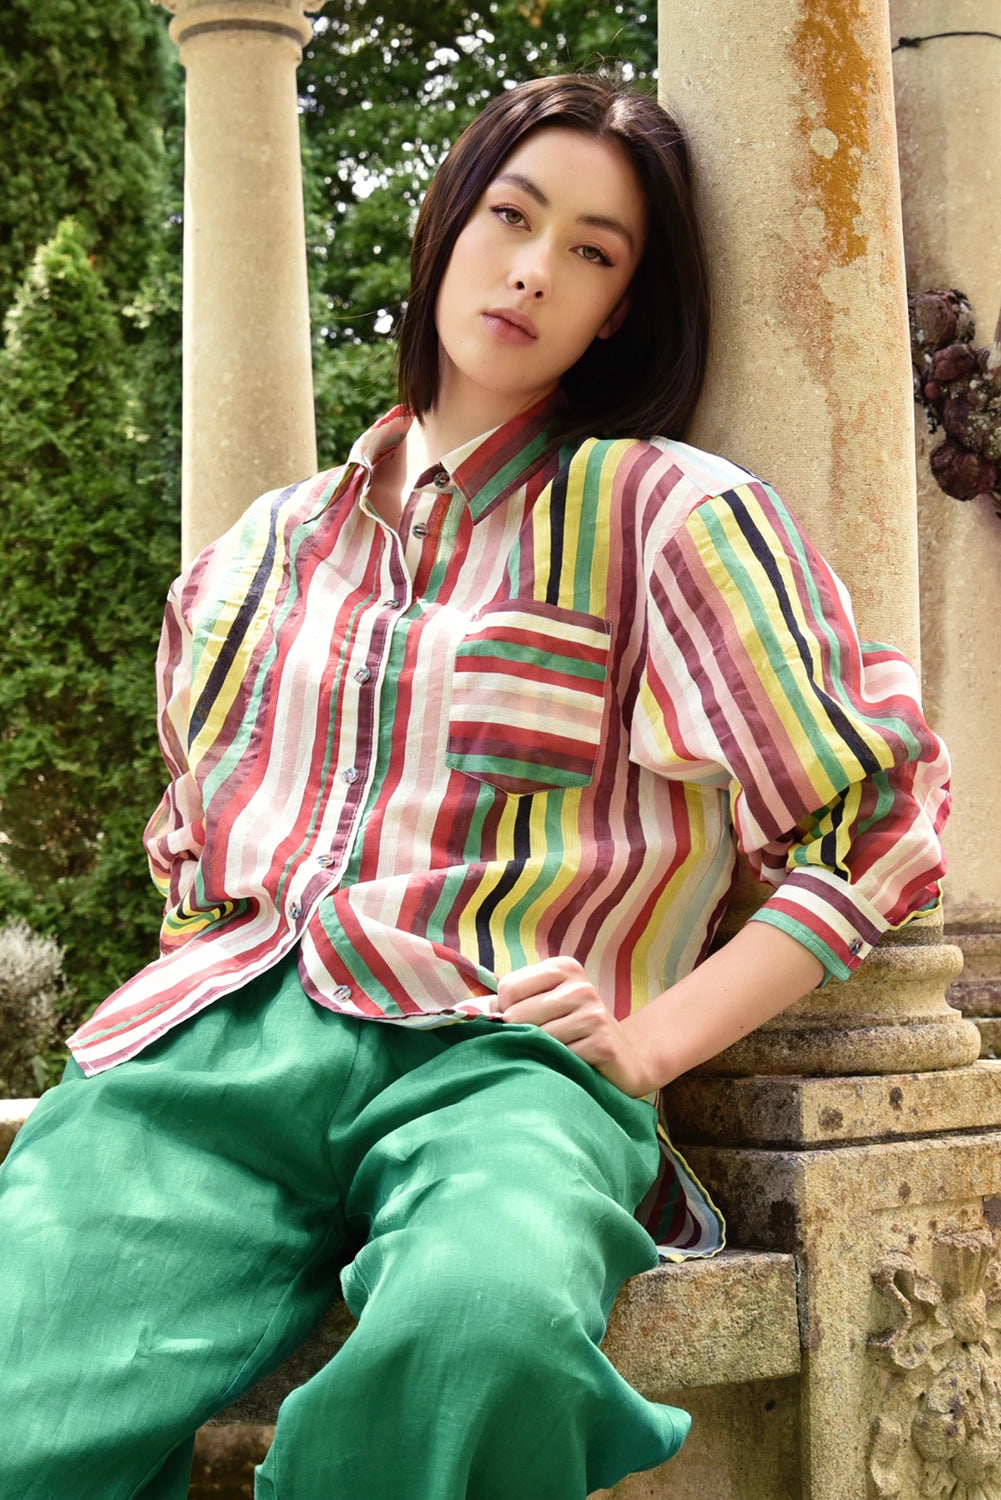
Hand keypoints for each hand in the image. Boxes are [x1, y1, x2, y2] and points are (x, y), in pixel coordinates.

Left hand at [496, 956, 659, 1097]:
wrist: (626, 1057)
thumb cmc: (574, 1030)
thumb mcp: (546, 1005)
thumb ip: (510, 1003)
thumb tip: (467, 1012)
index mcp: (563, 968)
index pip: (507, 988)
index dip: (505, 1013)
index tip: (523, 1023)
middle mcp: (579, 985)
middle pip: (517, 1014)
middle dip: (520, 1036)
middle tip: (541, 1044)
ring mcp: (594, 1012)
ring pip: (537, 1038)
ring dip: (540, 1053)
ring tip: (556, 1054)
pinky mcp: (602, 1042)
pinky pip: (559, 1057)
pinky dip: (558, 1066)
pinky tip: (571, 1065)